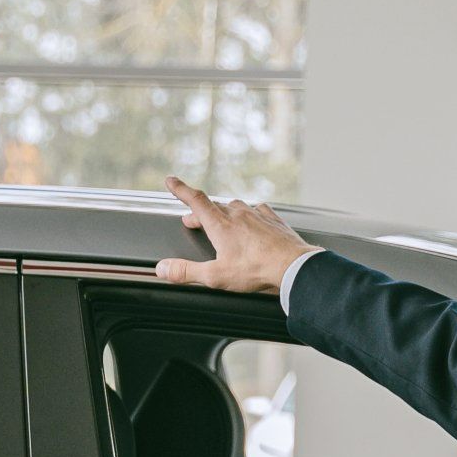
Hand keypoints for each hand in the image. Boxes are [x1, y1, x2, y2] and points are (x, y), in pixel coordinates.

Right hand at [154, 175, 318, 292]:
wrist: (292, 265)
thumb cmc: (256, 270)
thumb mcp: (215, 276)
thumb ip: (186, 271)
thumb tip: (163, 268)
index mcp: (221, 225)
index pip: (195, 200)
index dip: (181, 189)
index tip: (171, 181)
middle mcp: (238, 214)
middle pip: (213, 206)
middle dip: (200, 212)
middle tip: (192, 219)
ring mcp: (257, 215)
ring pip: (235, 206)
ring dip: (224, 212)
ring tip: (221, 221)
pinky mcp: (273, 220)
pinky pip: (257, 210)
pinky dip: (249, 213)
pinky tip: (252, 218)